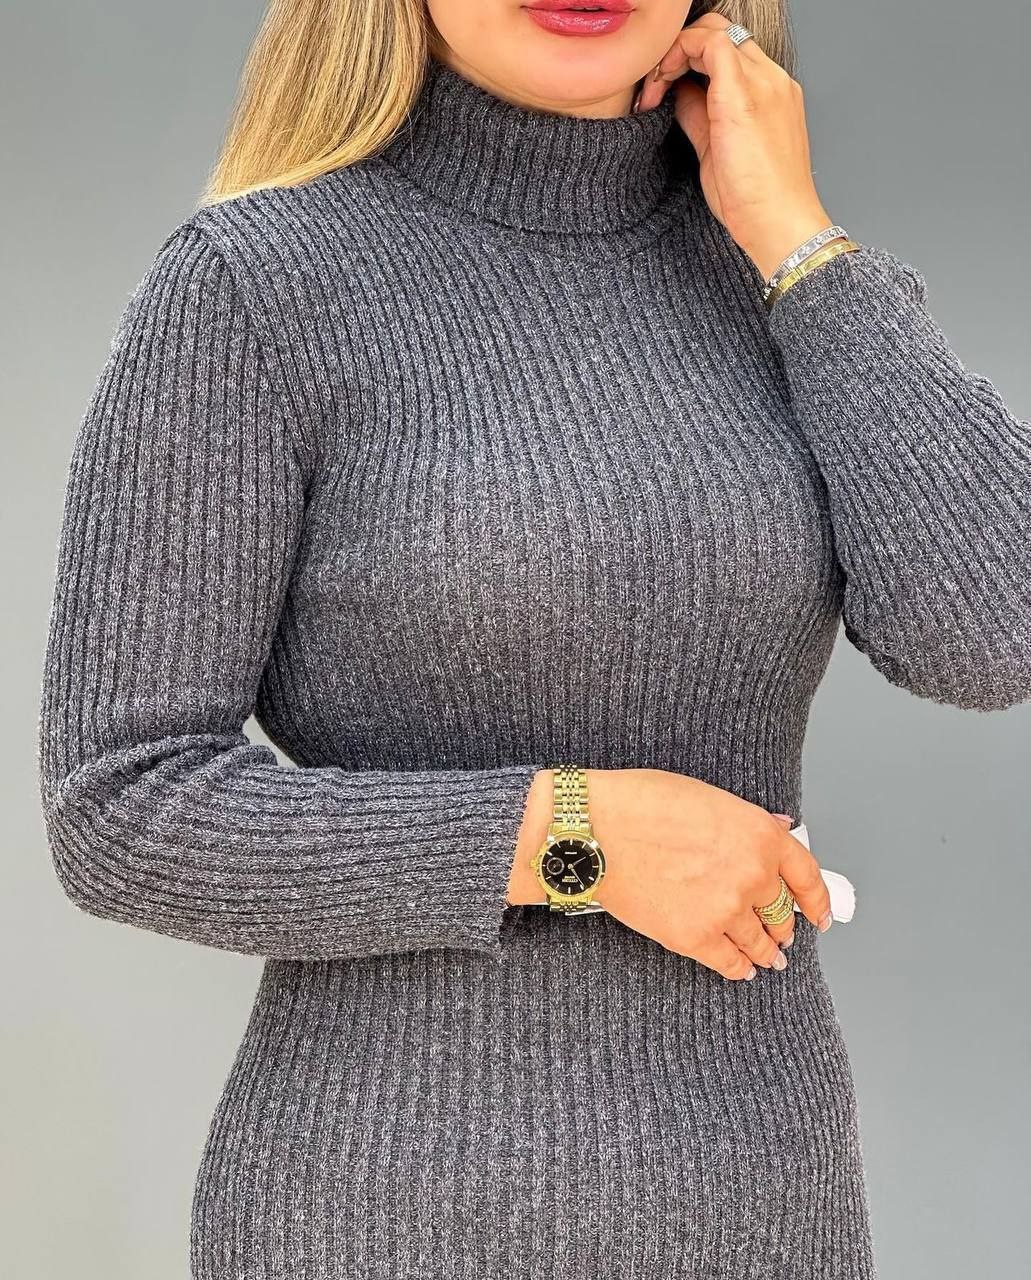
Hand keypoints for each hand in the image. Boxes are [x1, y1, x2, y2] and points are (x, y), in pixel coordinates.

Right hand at [585, 768, 830, 979]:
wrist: (596, 831)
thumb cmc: (641, 804)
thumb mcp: (708, 797)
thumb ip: (748, 821)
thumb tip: (777, 828)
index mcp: (761, 837)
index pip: (808, 877)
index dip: (819, 900)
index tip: (822, 914)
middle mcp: (753, 877)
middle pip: (783, 914)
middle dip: (784, 926)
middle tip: (783, 933)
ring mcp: (726, 911)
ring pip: (760, 943)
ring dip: (767, 952)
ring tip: (768, 958)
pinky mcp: (695, 938)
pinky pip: (730, 963)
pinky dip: (739, 969)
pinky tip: (741, 969)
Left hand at [634, 10, 846, 280]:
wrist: (780, 225)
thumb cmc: (756, 202)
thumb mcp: (718, 151)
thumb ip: (700, 117)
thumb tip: (680, 96)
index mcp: (771, 93)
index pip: (730, 50)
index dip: (690, 57)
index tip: (664, 86)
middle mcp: (772, 80)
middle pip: (723, 32)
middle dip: (681, 48)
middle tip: (654, 83)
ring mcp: (763, 83)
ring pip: (716, 32)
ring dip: (676, 51)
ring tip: (653, 87)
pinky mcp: (744, 94)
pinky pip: (711, 45)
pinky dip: (679, 53)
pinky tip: (661, 83)